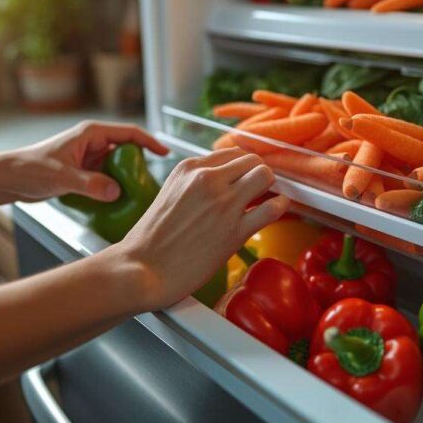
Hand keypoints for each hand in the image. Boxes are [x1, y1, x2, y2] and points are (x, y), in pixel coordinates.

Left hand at [4, 121, 168, 201]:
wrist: (9, 179)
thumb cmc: (30, 169)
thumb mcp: (62, 177)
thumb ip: (89, 184)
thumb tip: (115, 192)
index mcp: (91, 133)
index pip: (129, 133)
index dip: (149, 142)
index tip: (165, 153)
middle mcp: (92, 143)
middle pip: (126, 151)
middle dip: (139, 166)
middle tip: (150, 183)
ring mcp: (88, 157)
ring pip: (117, 166)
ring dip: (126, 179)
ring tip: (138, 196)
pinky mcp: (83, 172)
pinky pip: (106, 178)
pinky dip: (113, 188)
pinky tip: (117, 202)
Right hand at [112, 148, 290, 310]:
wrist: (141, 269)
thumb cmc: (151, 239)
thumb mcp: (169, 194)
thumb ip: (194, 183)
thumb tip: (220, 182)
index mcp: (189, 168)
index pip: (231, 153)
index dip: (243, 166)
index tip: (246, 178)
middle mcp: (207, 180)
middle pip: (252, 160)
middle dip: (258, 174)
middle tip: (258, 190)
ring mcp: (223, 204)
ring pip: (265, 175)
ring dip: (270, 187)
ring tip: (265, 200)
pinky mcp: (234, 231)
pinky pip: (273, 208)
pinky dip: (280, 206)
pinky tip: (275, 210)